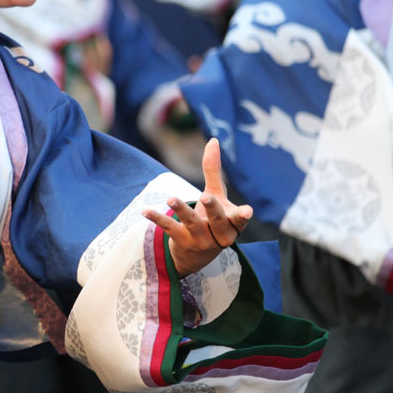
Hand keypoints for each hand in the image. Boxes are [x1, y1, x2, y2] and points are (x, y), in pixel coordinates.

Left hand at [141, 139, 251, 276]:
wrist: (197, 253)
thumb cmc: (212, 218)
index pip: (240, 219)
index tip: (247, 211)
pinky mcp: (182, 241)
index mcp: (233, 222)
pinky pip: (170, 228)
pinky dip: (157, 219)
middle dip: (213, 210)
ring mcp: (201, 239)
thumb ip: (213, 170)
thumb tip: (213, 140)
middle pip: (218, 221)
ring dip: (182, 210)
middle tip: (206, 197)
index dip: (243, 216)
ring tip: (171, 198)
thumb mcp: (216, 194)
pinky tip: (145, 211)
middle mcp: (220, 233)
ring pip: (192, 223)